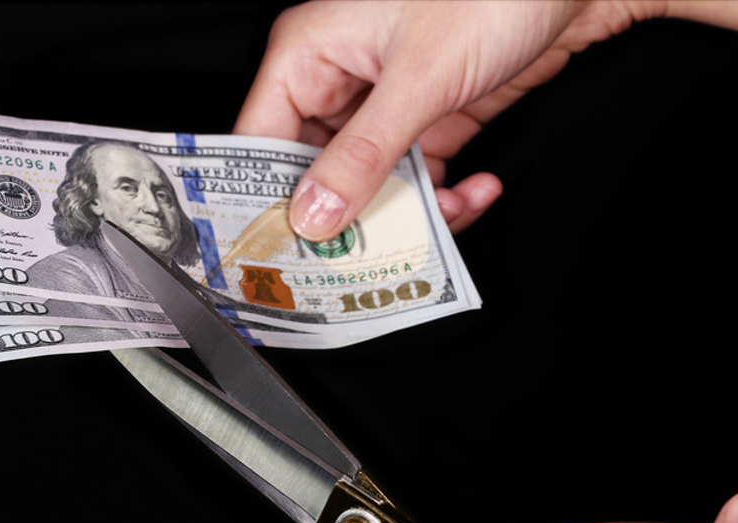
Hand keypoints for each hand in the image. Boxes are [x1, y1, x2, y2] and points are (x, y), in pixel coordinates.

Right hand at [234, 1, 662, 238]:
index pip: (261, 138)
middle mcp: (340, 76)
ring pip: (372, 182)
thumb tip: (313, 216)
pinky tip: (476, 191)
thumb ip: (363, 154)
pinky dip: (445, 194)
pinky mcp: (430, 116)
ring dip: (408, 211)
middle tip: (369, 256)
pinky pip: (419, 174)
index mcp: (309, 52)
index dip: (268, 197)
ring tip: (443, 219)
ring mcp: (385, 100)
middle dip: (351, 215)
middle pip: (316, 170)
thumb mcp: (418, 79)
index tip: (287, 251)